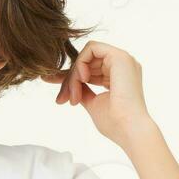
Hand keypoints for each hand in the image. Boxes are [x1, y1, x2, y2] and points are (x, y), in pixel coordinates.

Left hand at [40, 41, 155, 147]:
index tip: (49, 80)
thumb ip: (83, 91)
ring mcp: (123, 59)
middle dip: (70, 78)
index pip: (90, 68)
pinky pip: (91, 49)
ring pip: (86, 55)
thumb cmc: (115, 122)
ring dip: (74, 74)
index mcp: (120, 75)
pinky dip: (80, 63)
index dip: (71, 74)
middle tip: (62, 98)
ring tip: (73, 95)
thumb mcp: (93, 103)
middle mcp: (123, 65)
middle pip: (86, 61)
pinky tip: (81, 79)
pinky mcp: (120, 56)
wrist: (129, 129)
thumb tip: (68, 86)